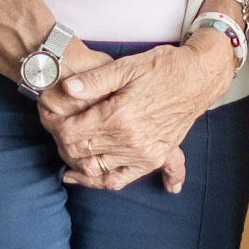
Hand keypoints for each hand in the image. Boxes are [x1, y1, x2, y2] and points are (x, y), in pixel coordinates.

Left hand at [39, 31, 234, 192]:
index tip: (48, 115)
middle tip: (53, 127)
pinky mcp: (153, 159)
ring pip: (94, 170)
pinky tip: (83, 177)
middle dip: (61, 142)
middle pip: (80, 152)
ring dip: (75, 160)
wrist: (200, 77)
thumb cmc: (164, 67)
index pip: (72, 132)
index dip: (54, 125)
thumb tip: (66, 89)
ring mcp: (143, 154)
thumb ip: (95, 80)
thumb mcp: (127, 66)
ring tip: (65, 146)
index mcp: (120, 117)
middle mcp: (131, 141)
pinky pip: (120, 180)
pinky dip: (100, 182)